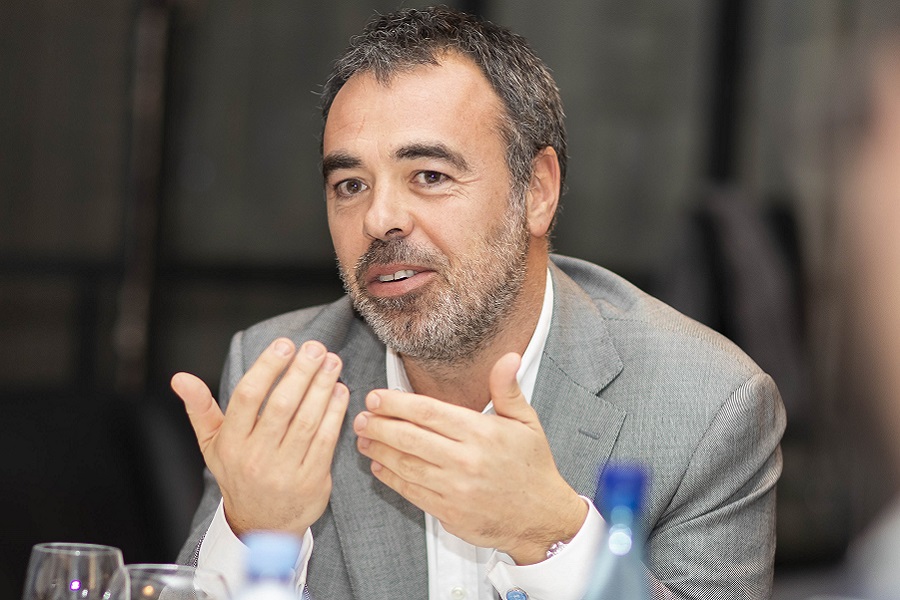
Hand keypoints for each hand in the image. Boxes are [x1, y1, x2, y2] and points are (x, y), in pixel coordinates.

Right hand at [171, 338, 349, 537]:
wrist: (262, 525)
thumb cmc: (238, 473)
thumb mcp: (212, 444)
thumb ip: (200, 408)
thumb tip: (180, 378)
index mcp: (231, 443)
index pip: (248, 397)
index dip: (268, 367)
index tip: (285, 345)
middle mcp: (256, 457)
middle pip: (282, 406)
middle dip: (302, 372)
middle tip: (316, 348)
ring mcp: (285, 471)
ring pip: (307, 420)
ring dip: (322, 387)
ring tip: (332, 362)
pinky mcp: (311, 480)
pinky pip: (325, 440)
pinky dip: (335, 412)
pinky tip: (340, 391)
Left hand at [353, 352, 586, 563]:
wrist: (541, 518)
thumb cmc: (532, 467)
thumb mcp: (526, 422)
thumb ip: (508, 389)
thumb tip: (507, 358)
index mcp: (481, 433)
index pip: (428, 412)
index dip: (396, 404)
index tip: (376, 397)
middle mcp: (465, 460)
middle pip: (410, 438)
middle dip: (379, 425)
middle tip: (361, 417)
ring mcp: (455, 489)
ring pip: (405, 465)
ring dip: (379, 450)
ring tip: (363, 437)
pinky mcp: (449, 513)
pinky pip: (411, 492)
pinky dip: (391, 478)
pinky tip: (379, 465)